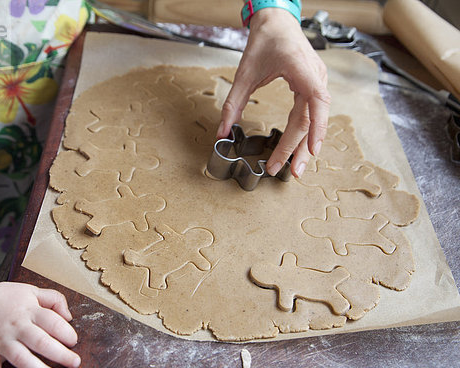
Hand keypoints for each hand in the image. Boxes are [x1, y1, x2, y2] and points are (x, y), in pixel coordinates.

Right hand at [0, 282, 79, 367]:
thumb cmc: (4, 298)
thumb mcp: (31, 290)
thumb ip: (54, 299)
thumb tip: (69, 316)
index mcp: (28, 311)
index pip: (51, 322)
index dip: (66, 332)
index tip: (73, 341)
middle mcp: (15, 327)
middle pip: (40, 342)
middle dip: (60, 354)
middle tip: (74, 362)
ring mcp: (0, 341)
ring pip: (21, 359)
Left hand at [217, 7, 330, 177]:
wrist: (276, 22)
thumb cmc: (264, 41)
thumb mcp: (243, 73)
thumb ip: (232, 103)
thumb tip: (222, 132)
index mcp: (301, 69)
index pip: (316, 101)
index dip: (317, 127)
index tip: (312, 150)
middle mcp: (315, 76)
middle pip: (313, 118)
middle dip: (302, 148)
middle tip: (292, 172)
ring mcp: (318, 81)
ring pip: (315, 119)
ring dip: (306, 144)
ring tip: (295, 167)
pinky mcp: (314, 85)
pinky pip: (314, 113)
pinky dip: (307, 132)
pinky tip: (299, 148)